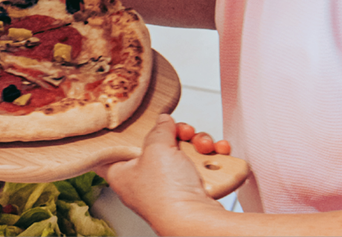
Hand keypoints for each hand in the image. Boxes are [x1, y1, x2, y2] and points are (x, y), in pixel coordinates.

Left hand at [101, 114, 221, 233]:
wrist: (197, 221)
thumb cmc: (167, 194)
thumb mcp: (156, 147)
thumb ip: (159, 129)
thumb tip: (164, 121)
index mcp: (124, 174)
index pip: (122, 148)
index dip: (135, 133)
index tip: (148, 124)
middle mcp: (145, 183)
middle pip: (160, 146)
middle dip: (179, 135)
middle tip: (185, 133)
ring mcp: (170, 188)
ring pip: (184, 154)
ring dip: (199, 144)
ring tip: (203, 146)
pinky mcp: (192, 193)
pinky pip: (202, 167)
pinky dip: (213, 158)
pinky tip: (219, 151)